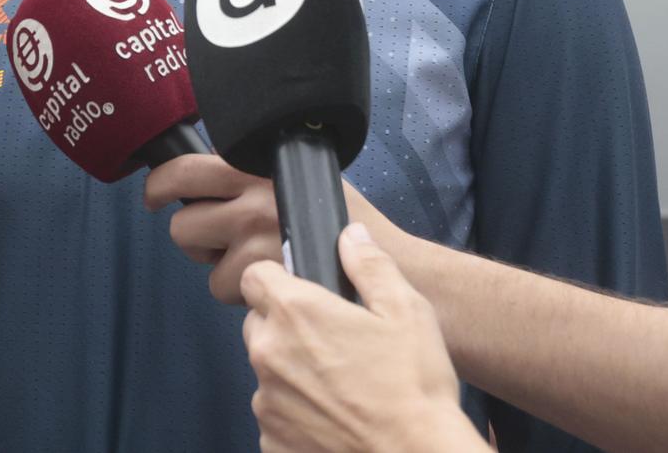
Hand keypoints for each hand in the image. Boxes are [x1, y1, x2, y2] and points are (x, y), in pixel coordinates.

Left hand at [145, 153, 377, 305]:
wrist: (401, 272)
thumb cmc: (356, 228)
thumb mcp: (309, 176)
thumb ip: (263, 170)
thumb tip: (220, 165)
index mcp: (261, 169)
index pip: (186, 170)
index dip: (161, 185)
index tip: (155, 195)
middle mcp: (254, 204)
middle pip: (183, 226)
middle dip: (197, 239)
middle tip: (220, 242)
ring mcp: (257, 248)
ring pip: (205, 269)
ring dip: (224, 273)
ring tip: (262, 267)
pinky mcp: (263, 287)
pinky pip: (229, 296)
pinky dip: (245, 300)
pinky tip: (278, 286)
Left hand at [242, 225, 483, 452]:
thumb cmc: (414, 386)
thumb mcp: (406, 310)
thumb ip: (371, 265)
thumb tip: (350, 235)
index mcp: (294, 312)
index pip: (253, 276)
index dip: (277, 280)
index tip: (302, 292)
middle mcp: (269, 354)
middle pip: (258, 325)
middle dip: (285, 328)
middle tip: (331, 342)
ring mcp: (267, 402)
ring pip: (268, 372)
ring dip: (292, 373)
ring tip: (340, 386)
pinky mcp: (271, 442)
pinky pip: (275, 415)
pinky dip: (296, 414)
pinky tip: (334, 417)